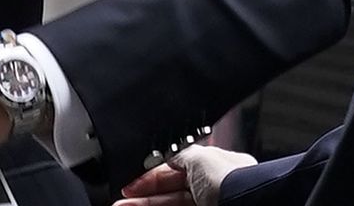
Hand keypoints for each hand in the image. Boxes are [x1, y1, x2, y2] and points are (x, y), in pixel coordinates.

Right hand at [114, 145, 258, 205]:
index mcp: (217, 166)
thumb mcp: (200, 157)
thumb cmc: (233, 182)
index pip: (178, 167)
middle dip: (143, 194)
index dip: (152, 174)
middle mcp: (214, 188)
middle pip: (171, 190)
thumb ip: (178, 154)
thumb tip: (161, 153)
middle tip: (120, 199)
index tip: (130, 181)